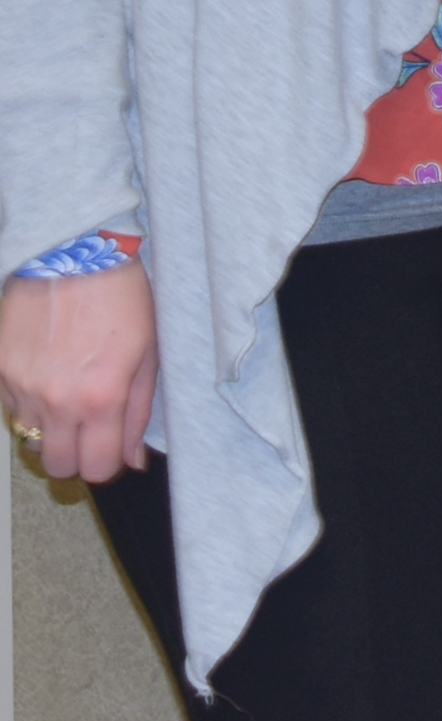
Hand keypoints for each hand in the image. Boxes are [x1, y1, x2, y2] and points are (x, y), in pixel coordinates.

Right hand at [0, 262, 157, 483]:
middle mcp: (58, 399)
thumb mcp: (148, 352)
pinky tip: (47, 372)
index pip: (98, 469)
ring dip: (50, 428)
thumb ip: (139, 412)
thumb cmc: (121, 294)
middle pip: (57, 466)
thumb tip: (132, 458)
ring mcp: (23, 386)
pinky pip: (11, 408)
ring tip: (68, 393)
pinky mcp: (0, 369)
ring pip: (30, 440)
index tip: (110, 448)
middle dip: (75, 454)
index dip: (107, 463)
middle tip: (88, 428)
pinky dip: (28, 402)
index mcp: (102, 397)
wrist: (76, 250)